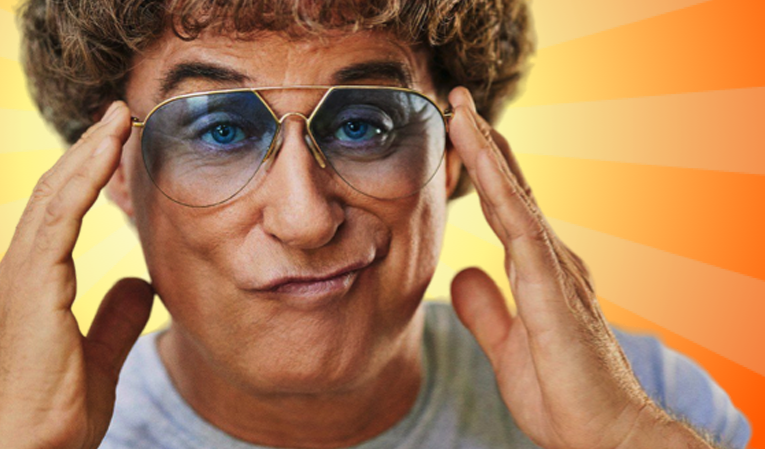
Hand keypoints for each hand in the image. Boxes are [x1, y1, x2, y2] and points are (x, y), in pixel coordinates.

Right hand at [0, 101, 154, 448]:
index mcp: (32, 287)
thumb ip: (113, 318)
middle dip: (85, 153)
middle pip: (50, 195)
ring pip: (52, 197)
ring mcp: (19, 278)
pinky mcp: (30, 288)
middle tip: (117, 115)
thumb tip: (138, 284)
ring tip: (117, 119)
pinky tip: (106, 154)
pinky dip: (81, 182)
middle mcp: (18, 273)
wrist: (31, 448)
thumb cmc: (56, 413)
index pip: (57, 216)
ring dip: (86, 154)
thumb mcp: (98, 357)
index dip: (83, 178)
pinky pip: (58, 220)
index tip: (114, 146)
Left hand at [445, 87, 708, 448]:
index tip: (457, 135)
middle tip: (457, 100)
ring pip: (514, 196)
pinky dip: (498, 188)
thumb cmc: (564, 395)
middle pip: (510, 189)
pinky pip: (520, 227)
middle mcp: (550, 260)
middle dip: (483, 144)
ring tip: (461, 109)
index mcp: (539, 271)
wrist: (602, 435)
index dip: (482, 170)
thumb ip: (485, 308)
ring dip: (486, 150)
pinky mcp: (553, 287)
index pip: (505, 208)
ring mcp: (555, 269)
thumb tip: (462, 273)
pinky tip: (479, 159)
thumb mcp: (507, 345)